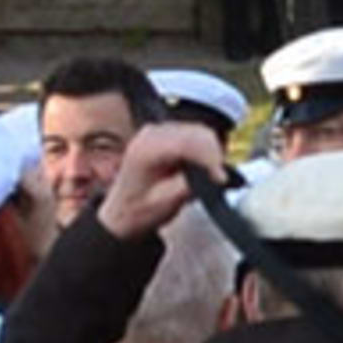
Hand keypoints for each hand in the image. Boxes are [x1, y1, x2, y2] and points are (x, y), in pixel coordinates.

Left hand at [94, 120, 217, 244]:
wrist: (121, 212)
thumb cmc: (138, 210)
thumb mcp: (167, 202)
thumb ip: (189, 184)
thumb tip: (212, 174)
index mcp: (146, 149)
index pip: (188, 141)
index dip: (210, 158)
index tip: (220, 178)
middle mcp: (150, 134)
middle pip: (196, 132)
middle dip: (213, 154)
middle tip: (218, 178)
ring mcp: (156, 130)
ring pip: (197, 130)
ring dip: (209, 151)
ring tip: (210, 174)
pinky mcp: (163, 133)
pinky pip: (192, 133)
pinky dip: (202, 148)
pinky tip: (201, 166)